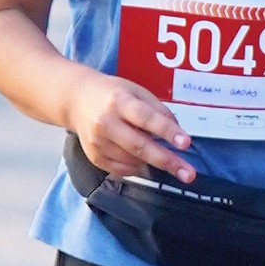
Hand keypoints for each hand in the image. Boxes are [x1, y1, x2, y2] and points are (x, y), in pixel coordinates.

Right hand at [66, 68, 195, 183]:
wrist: (76, 100)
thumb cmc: (112, 94)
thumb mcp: (136, 91)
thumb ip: (158, 110)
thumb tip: (178, 132)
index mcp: (119, 101)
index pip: (146, 118)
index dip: (167, 132)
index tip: (186, 143)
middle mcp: (106, 122)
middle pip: (140, 146)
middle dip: (167, 161)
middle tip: (188, 174)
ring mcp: (97, 142)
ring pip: (133, 161)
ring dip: (151, 161)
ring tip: (159, 154)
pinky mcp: (94, 157)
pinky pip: (122, 170)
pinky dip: (137, 167)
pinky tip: (140, 158)